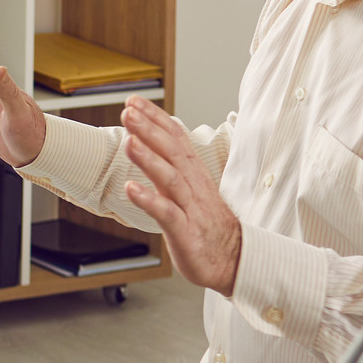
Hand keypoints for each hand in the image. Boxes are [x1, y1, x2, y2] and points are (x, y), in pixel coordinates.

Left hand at [117, 98, 241, 296]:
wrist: (234, 261)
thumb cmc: (206, 225)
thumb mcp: (191, 190)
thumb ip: (173, 168)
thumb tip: (153, 144)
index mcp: (194, 174)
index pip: (176, 138)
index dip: (155, 118)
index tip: (134, 101)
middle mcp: (193, 186)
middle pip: (172, 152)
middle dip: (149, 130)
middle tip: (128, 111)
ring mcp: (190, 208)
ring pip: (170, 178)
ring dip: (149, 159)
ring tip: (129, 142)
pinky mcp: (185, 231)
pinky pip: (167, 213)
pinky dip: (149, 200)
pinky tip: (131, 189)